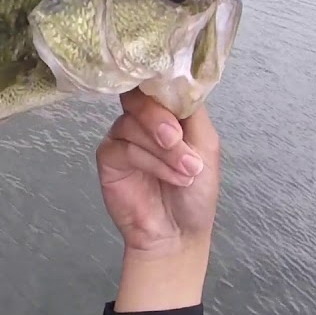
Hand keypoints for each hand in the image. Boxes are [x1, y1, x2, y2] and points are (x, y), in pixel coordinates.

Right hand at [95, 89, 220, 311]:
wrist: (178, 233)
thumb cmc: (197, 193)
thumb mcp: (206, 146)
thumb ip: (192, 112)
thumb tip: (177, 81)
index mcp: (169, 113)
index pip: (159, 85)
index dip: (163, 86)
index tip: (174, 100)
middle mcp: (144, 121)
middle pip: (139, 98)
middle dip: (159, 119)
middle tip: (176, 140)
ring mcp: (124, 137)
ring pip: (132, 124)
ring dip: (163, 150)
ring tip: (184, 173)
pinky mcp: (109, 157)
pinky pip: (122, 146)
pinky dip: (147, 160)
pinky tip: (165, 177)